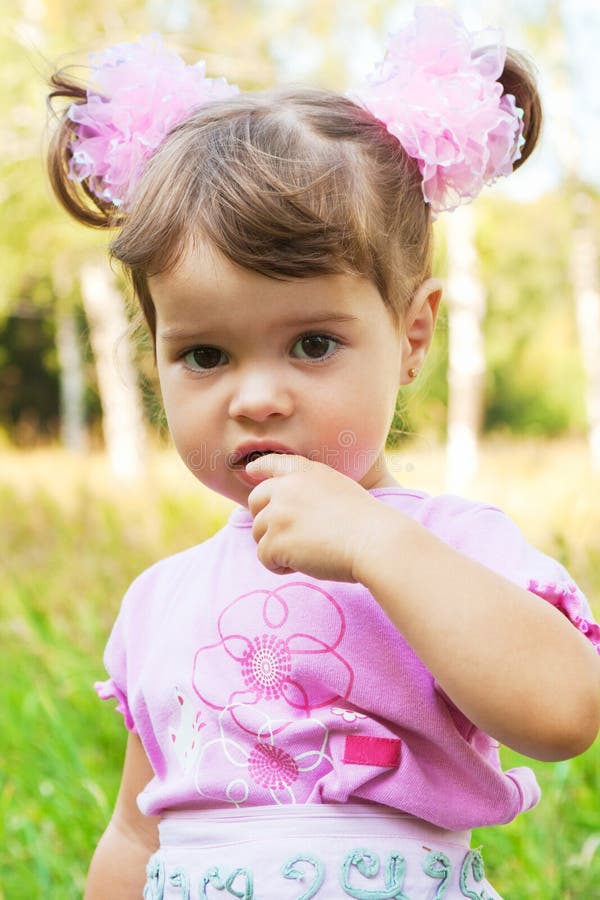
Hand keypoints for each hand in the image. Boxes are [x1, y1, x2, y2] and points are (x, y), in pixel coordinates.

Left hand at [245, 455, 382, 580]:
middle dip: (266, 521)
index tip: (250, 471)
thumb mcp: (338, 488)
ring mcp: (278, 513)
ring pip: (259, 534)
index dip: (260, 468)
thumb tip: (284, 507)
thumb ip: (309, 489)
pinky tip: (304, 564)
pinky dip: (280, 566)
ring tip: (307, 552)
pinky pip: (264, 558)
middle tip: (289, 537)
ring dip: (277, 547)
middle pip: (255, 503)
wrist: (375, 540)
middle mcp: (286, 488)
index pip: (274, 463)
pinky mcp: (275, 540)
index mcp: (305, 472)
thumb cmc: (366, 522)